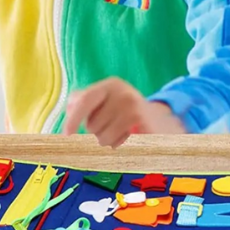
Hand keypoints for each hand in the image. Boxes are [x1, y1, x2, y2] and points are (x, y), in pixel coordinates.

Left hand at [61, 77, 185, 147]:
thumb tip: (69, 108)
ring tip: (121, 132)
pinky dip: (119, 145)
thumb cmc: (126, 115)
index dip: (73, 119)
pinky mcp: (139, 121)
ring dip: (108, 141)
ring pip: (102, 136)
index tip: (67, 134)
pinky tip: (129, 137)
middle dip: (97, 132)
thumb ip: (84, 102)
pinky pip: (115, 141)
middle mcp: (121, 91)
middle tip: (113, 127)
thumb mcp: (107, 103)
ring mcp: (132, 105)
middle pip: (91, 124)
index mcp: (110, 85)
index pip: (84, 100)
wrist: (162, 123)